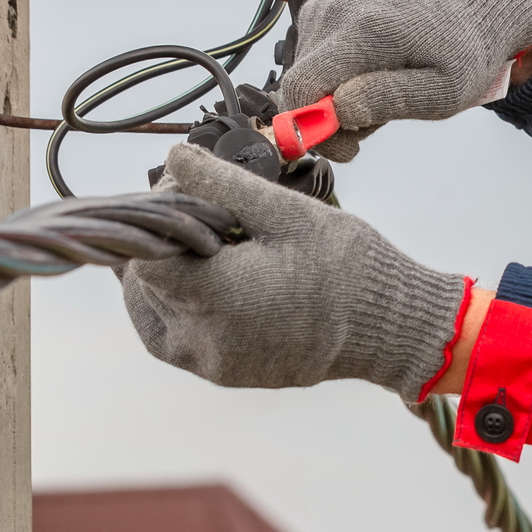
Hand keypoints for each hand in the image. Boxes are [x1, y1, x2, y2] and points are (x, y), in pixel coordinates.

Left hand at [120, 144, 467, 399]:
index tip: (185, 191)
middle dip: (160, 242)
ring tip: (198, 243)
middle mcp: (204, 340)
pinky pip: (179, 337)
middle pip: (142, 285)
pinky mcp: (226, 373)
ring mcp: (213, 363)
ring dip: (162, 278)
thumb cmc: (348, 266)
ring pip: (152, 314)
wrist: (389, 327)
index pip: (144, 256)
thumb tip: (176, 158)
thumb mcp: (289, 213)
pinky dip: (179, 305)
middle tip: (197, 210)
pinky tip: (208, 277)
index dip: (155, 217)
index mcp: (217, 297)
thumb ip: (225, 184)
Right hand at [279, 0, 531, 160]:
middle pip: (302, 85)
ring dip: (338, 94)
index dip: (311, 128)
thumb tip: (337, 109)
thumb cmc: (463, 51)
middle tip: (380, 119)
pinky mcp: (327, 5)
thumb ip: (390, 99)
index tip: (350, 146)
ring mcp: (329, 4)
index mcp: (363, 30)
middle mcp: (336, 10)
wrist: (473, 3)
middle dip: (332, 115)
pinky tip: (375, 70)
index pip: (300, 87)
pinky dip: (340, 72)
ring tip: (385, 89)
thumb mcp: (445, 91)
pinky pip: (317, 54)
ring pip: (308, 72)